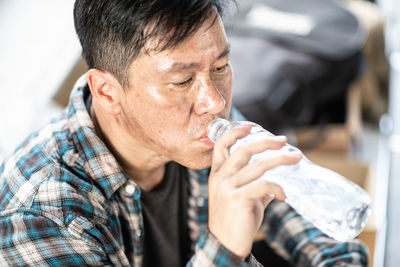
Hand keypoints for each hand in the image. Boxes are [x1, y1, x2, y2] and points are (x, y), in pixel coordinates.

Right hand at [208, 125, 301, 259]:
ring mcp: (227, 188)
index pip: (221, 145)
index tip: (251, 126)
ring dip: (280, 160)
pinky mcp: (238, 199)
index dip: (235, 132)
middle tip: (283, 140)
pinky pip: (263, 186)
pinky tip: (284, 195)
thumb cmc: (234, 221)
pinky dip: (277, 188)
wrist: (225, 245)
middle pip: (243, 150)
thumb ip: (254, 186)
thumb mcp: (240, 198)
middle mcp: (220, 178)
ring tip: (295, 158)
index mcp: (217, 174)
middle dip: (265, 142)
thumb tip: (275, 183)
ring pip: (258, 166)